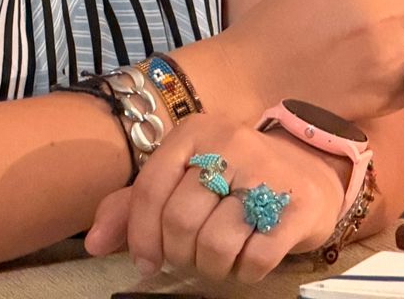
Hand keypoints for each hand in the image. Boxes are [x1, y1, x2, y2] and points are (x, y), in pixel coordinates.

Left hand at [85, 113, 348, 283]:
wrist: (309, 172)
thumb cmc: (233, 179)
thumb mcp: (181, 181)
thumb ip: (133, 207)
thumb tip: (94, 243)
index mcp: (196, 131)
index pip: (150, 190)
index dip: (141, 236)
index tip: (148, 260)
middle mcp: (232, 142)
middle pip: (180, 220)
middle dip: (179, 253)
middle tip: (192, 256)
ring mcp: (269, 171)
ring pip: (215, 243)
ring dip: (212, 266)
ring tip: (220, 258)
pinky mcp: (298, 204)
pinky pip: (255, 258)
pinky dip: (245, 271)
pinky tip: (248, 258)